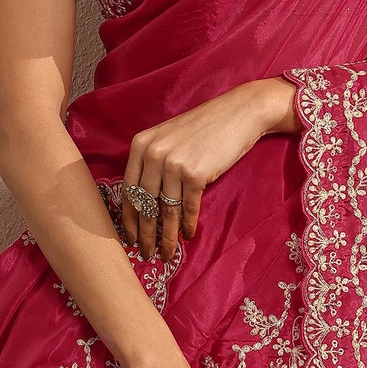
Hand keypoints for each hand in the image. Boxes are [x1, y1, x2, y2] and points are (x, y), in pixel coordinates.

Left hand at [119, 77, 298, 260]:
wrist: (238, 113)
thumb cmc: (204, 128)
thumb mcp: (168, 138)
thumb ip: (152, 163)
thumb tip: (145, 203)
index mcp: (141, 144)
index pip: (128, 189)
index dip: (129, 217)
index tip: (129, 236)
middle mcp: (153, 153)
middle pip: (144, 204)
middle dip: (145, 233)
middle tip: (146, 253)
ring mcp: (174, 163)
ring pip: (166, 210)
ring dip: (167, 237)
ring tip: (167, 254)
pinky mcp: (195, 173)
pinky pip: (188, 208)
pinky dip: (188, 225)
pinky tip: (189, 236)